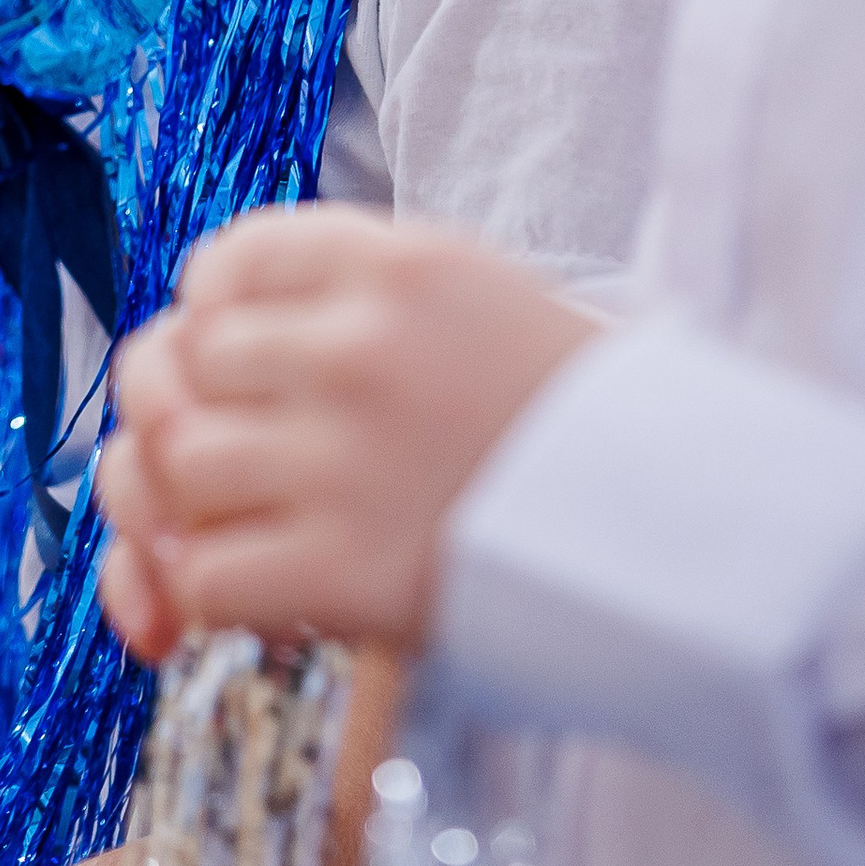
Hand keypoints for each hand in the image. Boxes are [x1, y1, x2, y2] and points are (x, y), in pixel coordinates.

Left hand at [95, 211, 597, 660]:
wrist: (690, 532)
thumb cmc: (576, 428)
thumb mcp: (476, 306)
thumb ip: (347, 305)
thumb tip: (192, 346)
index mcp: (398, 265)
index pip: (225, 264)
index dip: (206, 322)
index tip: (236, 373)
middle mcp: (359, 347)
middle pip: (178, 363)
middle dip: (179, 421)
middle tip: (223, 473)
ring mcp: (346, 457)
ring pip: (175, 467)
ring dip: (189, 515)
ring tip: (246, 538)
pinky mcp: (344, 569)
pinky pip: (202, 574)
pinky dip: (208, 598)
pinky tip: (266, 602)